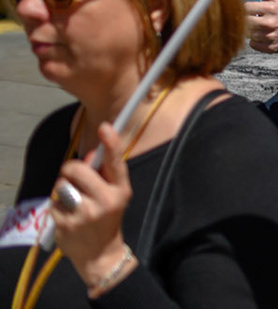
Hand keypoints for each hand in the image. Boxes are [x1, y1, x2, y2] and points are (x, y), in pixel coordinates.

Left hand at [52, 123, 135, 288]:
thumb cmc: (107, 218)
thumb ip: (104, 174)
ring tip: (72, 201)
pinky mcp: (66, 224)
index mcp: (121, 190)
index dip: (111, 142)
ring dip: (62, 190)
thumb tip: (92, 153)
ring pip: (62, 185)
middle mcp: (106, 201)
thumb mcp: (113, 196)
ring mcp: (85, 214)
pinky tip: (67, 215)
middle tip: (73, 177)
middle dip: (71, 169)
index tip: (105, 127)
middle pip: (78, 169)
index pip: (116, 162)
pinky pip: (53, 202)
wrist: (100, 254)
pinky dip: (57, 206)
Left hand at [245, 0, 277, 53]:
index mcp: (270, 8)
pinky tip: (263, 36)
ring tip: (260, 28)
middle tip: (253, 20)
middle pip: (244, 22)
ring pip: (247, 34)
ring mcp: (269, 36)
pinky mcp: (270, 47)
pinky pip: (252, 45)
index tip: (249, 10)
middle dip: (247, 20)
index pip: (245, 7)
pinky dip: (255, 41)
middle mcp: (269, 22)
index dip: (245, 9)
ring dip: (251, 31)